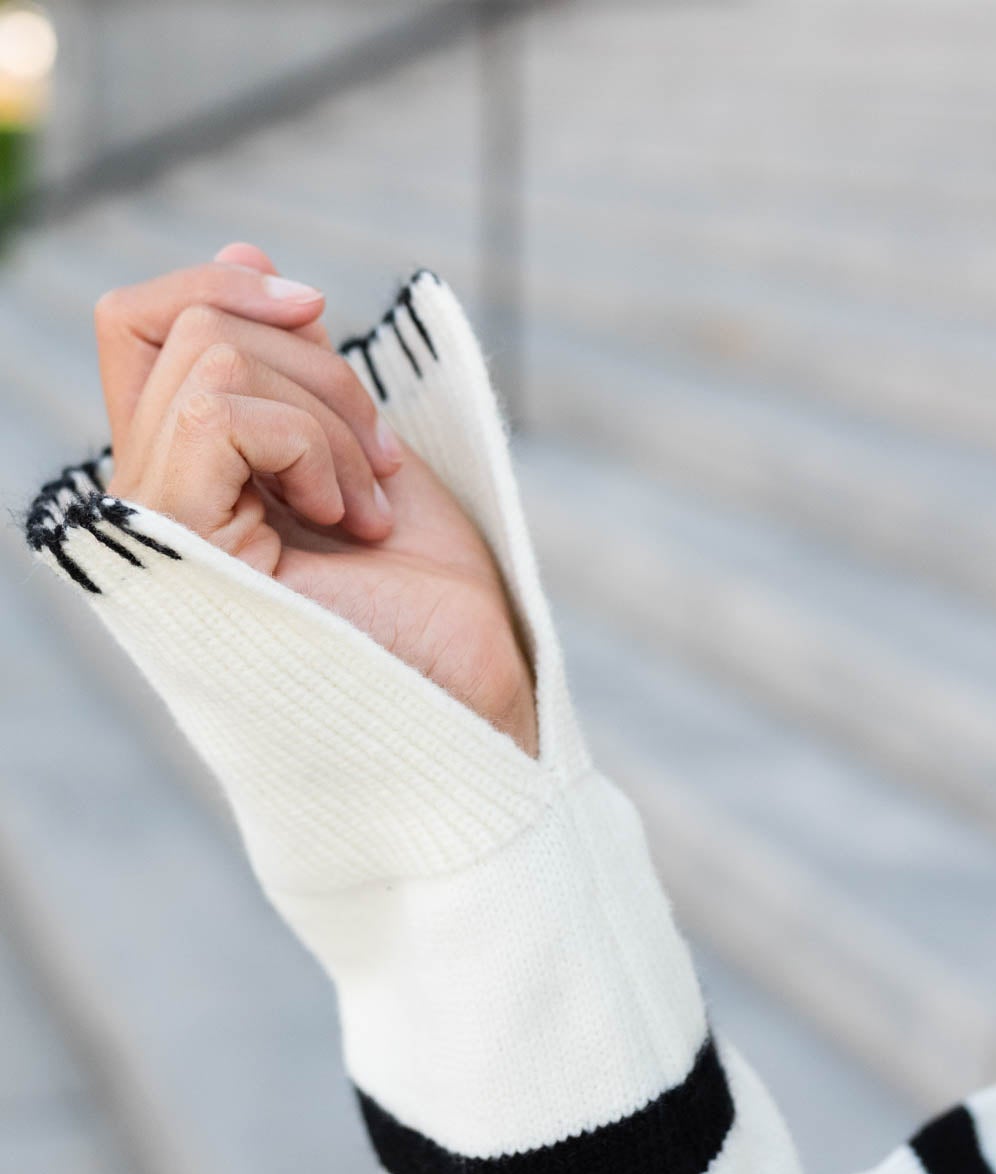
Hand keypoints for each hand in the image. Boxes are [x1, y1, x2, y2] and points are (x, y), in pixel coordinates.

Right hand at [96, 243, 537, 756]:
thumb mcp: (360, 453)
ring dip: (325, 415)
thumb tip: (246, 257)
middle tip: (379, 467)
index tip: (317, 308)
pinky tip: (348, 520)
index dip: (220, 283)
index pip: (142, 325)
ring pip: (209, 356)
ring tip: (367, 510)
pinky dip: (309, 442)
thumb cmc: (429, 610)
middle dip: (314, 365)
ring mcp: (156, 527)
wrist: (466, 709)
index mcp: (188, 481)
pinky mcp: (177, 545)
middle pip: (183, 322)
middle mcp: (152, 504)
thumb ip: (295, 372)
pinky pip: (218, 408)